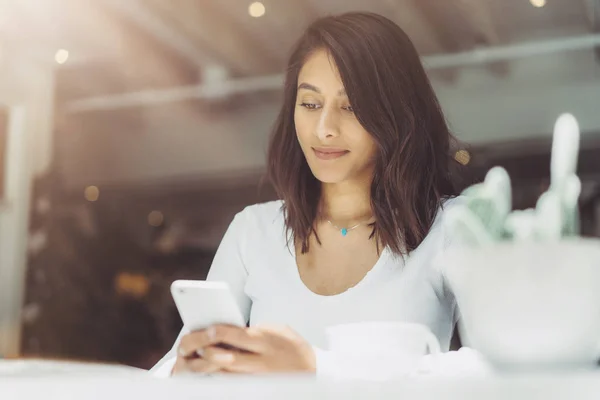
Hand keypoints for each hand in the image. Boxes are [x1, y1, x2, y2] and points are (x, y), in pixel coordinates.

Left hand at [173, 324, 315, 374]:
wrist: (313, 371)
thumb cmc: (292, 346)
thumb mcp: (279, 330)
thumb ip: (256, 329)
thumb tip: (231, 329)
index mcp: (265, 341)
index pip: (237, 336)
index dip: (218, 333)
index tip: (206, 329)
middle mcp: (260, 361)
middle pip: (225, 358)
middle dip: (204, 352)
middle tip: (188, 347)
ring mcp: (256, 377)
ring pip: (224, 374)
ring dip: (204, 368)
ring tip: (190, 360)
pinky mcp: (255, 387)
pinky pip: (230, 383)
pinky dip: (215, 377)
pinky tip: (203, 372)